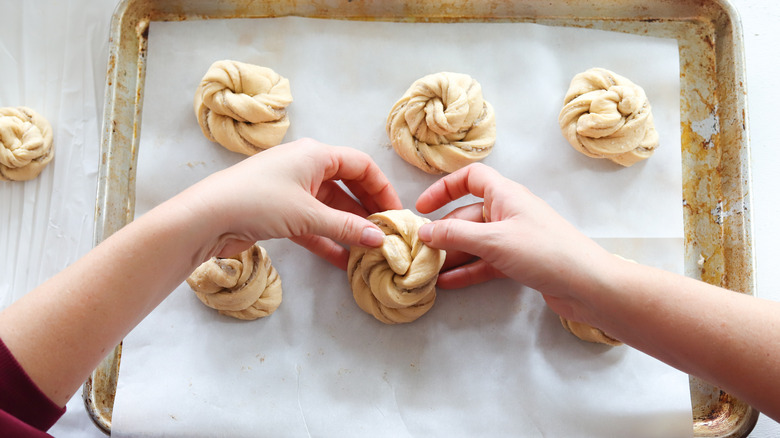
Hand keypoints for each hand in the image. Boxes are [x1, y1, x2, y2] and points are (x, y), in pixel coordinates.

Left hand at [178, 138, 401, 268]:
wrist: (205, 218)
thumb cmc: (258, 202)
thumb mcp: (308, 215)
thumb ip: (347, 227)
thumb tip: (380, 239)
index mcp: (315, 154)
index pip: (361, 165)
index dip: (382, 188)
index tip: (396, 214)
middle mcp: (305, 167)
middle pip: (347, 186)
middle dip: (366, 211)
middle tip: (386, 235)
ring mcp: (291, 190)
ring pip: (330, 208)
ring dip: (347, 229)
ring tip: (368, 251)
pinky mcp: (278, 212)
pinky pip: (312, 224)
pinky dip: (326, 240)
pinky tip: (343, 261)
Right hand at [415, 163, 616, 321]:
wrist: (587, 285)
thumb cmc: (544, 252)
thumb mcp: (493, 241)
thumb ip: (455, 235)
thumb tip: (423, 231)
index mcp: (505, 195)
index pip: (470, 178)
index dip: (444, 188)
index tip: (423, 208)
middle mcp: (509, 212)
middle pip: (467, 215)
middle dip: (443, 232)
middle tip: (419, 250)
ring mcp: (514, 238)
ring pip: (475, 242)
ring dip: (452, 255)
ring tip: (427, 270)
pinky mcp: (519, 261)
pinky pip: (486, 262)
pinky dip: (468, 270)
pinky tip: (448, 282)